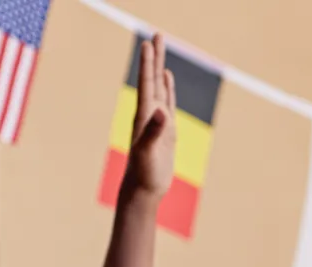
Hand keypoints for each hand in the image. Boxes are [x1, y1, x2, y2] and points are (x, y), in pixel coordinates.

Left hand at [123, 34, 177, 199]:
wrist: (142, 188)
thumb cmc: (144, 172)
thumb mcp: (148, 152)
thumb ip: (153, 130)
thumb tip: (161, 110)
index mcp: (144, 116)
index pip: (147, 84)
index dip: (148, 63)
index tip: (149, 42)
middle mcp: (148, 114)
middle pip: (152, 79)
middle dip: (155, 57)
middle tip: (157, 34)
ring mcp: (157, 121)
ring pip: (160, 88)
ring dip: (160, 69)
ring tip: (159, 51)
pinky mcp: (166, 129)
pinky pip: (167, 103)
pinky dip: (168, 89)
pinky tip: (168, 79)